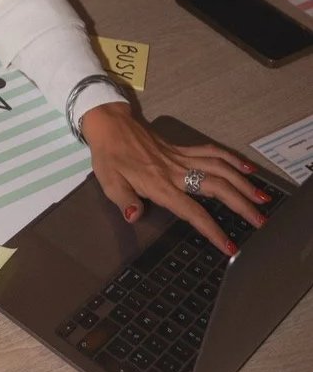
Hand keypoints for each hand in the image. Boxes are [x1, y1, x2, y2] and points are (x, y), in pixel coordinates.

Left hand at [80, 102, 271, 255]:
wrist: (111, 125)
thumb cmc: (109, 156)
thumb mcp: (108, 181)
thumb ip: (123, 200)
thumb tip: (134, 216)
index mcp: (159, 185)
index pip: (191, 211)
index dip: (212, 229)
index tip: (229, 246)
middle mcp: (176, 171)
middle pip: (216, 188)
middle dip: (241, 205)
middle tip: (261, 222)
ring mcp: (181, 158)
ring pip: (220, 169)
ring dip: (243, 183)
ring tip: (263, 198)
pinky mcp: (182, 149)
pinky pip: (211, 152)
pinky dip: (231, 159)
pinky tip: (247, 168)